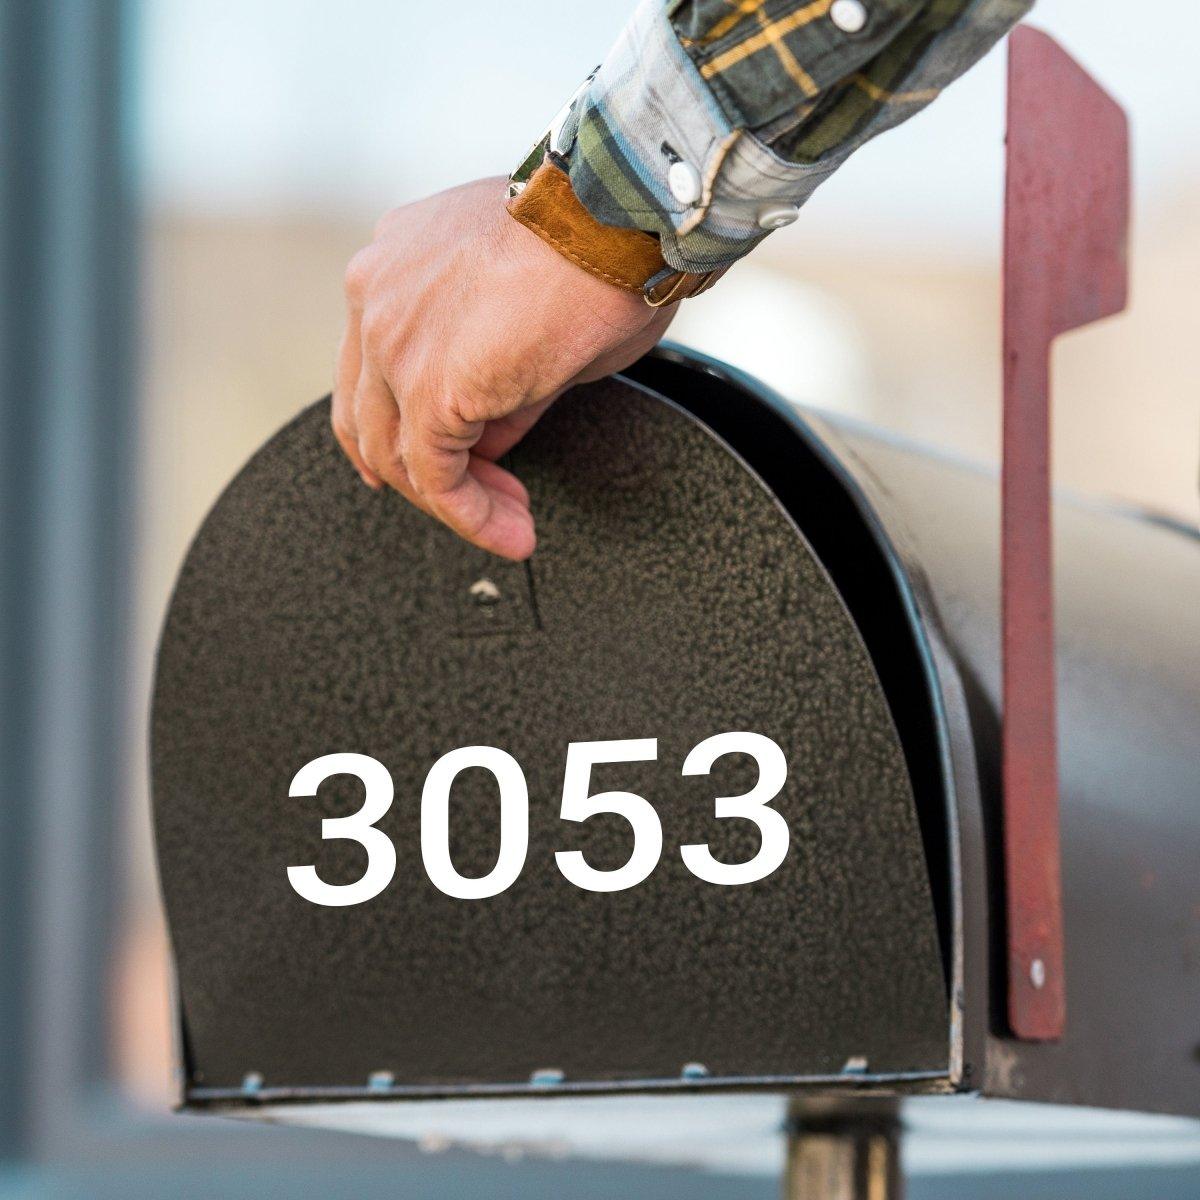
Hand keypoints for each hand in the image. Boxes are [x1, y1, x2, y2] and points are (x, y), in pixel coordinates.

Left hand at [333, 176, 676, 560]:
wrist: (619, 217)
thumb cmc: (598, 246)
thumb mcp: (534, 318)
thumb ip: (497, 382)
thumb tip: (489, 440)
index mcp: (394, 266)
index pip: (376, 369)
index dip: (411, 428)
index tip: (464, 461)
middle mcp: (375, 295)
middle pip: (370, 416)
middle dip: (425, 473)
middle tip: (484, 503)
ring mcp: (390, 341)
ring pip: (395, 454)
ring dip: (455, 503)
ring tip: (510, 526)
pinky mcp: (425, 388)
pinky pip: (436, 478)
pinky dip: (472, 517)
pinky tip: (510, 532)